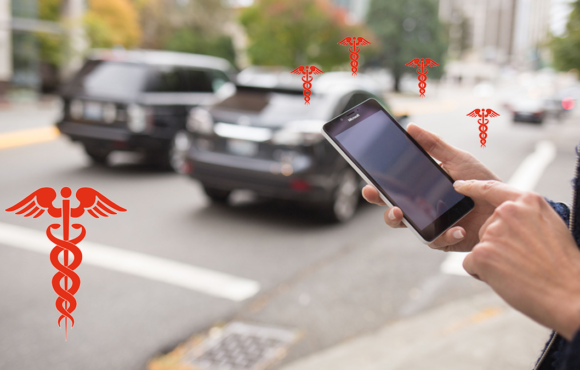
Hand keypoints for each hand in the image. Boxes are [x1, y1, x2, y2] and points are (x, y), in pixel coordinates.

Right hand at [362, 123, 499, 251]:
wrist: (507, 205)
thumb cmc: (482, 181)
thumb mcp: (457, 159)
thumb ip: (434, 145)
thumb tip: (410, 127)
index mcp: (420, 190)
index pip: (393, 190)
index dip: (377, 189)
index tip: (369, 184)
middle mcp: (422, 209)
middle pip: (393, 212)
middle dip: (383, 206)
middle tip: (377, 197)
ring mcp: (432, 226)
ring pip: (409, 228)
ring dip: (402, 221)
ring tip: (402, 213)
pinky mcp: (447, 240)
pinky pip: (437, 241)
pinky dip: (445, 235)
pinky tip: (457, 228)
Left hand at [456, 180, 579, 339]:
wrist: (568, 293)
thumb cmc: (561, 265)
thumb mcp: (550, 227)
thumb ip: (525, 217)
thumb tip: (502, 218)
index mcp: (527, 202)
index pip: (492, 189)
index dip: (472, 187)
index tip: (458, 186)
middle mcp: (507, 212)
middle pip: (486, 227)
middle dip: (497, 245)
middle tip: (523, 260)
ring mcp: (493, 231)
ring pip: (479, 247)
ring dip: (492, 261)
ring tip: (518, 270)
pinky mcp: (481, 252)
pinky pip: (471, 264)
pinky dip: (482, 274)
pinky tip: (506, 279)